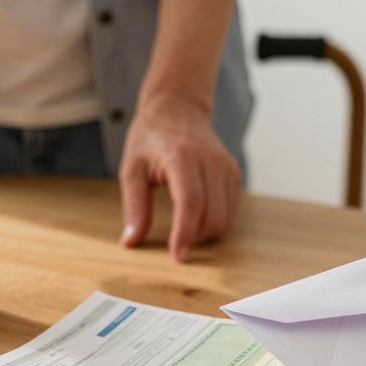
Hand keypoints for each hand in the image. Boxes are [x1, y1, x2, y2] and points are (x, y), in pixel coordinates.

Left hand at [119, 94, 241, 261]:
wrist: (178, 108)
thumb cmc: (150, 138)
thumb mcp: (132, 169)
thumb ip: (134, 207)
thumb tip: (131, 242)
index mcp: (182, 157)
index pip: (190, 203)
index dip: (185, 234)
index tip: (178, 257)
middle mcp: (210, 161)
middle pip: (212, 216)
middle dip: (195, 238)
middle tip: (175, 240)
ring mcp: (226, 167)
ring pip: (225, 218)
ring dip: (205, 233)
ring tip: (184, 226)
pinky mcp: (234, 173)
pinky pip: (230, 210)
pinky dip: (215, 221)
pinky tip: (197, 214)